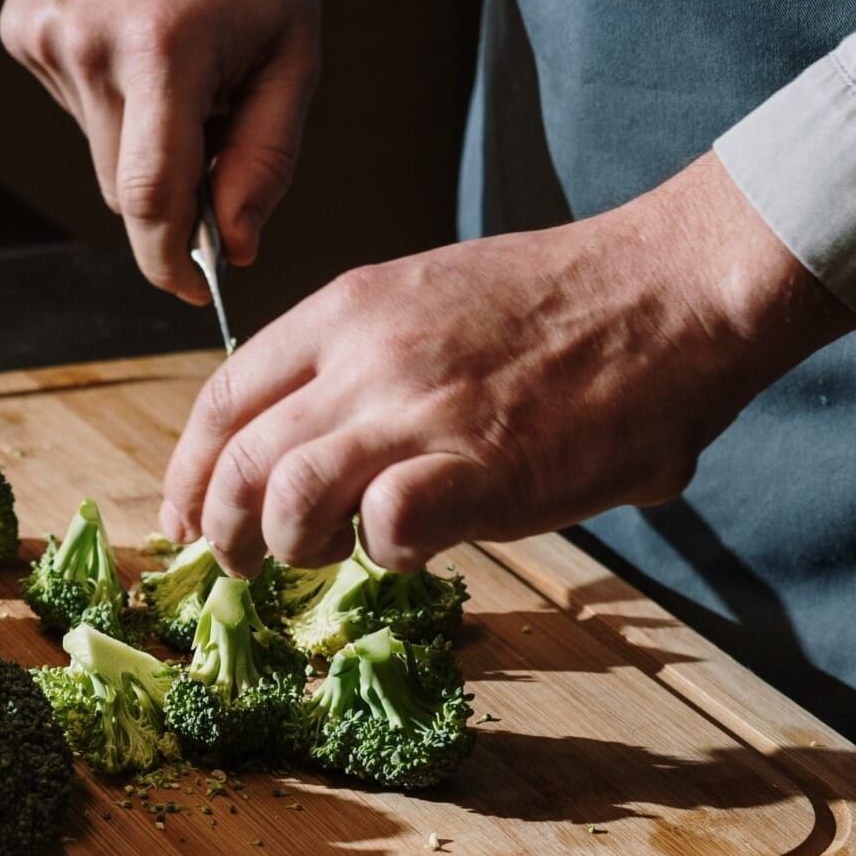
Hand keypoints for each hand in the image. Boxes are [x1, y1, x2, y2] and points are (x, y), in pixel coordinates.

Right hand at [0, 0, 319, 301]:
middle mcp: (86, 41)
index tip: (194, 289)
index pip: (149, 197)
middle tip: (217, 128)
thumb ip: (266, 157)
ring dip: (145, 139)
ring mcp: (43, 31)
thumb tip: (237, 244)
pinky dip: (113, 101)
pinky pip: (76, 108)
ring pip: (100, 152)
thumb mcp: (292, 56)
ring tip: (180, 66)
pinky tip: (139, 46)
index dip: (169, 259)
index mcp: (160, 49)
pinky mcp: (22, 27)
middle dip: (174, 189)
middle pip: (126, 187)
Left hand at [160, 154, 855, 575]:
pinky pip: (386, 531)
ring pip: (288, 504)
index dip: (190, 470)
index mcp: (348, 310)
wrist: (670, 291)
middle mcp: (364, 358)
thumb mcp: (436, 300)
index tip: (185, 516)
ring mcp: (418, 412)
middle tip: (240, 564)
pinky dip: (388, 554)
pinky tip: (421, 545)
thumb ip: (373, 365)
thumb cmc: (566, 303)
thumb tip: (339, 451)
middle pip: (239, 464)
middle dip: (223, 532)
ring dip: (294, 550)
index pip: (224, 398)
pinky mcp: (478, 469)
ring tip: (329, 557)